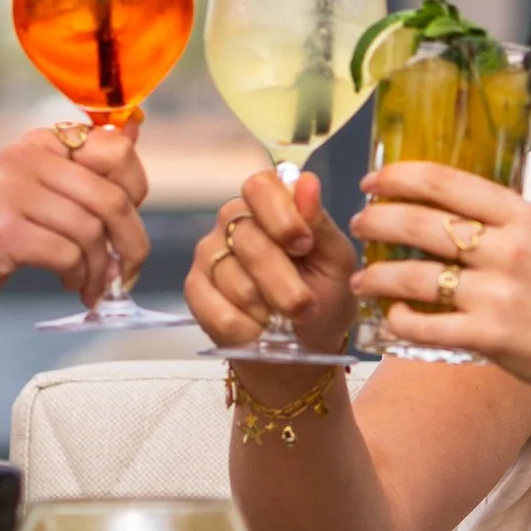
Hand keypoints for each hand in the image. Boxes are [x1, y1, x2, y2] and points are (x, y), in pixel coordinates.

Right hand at [0, 125, 149, 310]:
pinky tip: (69, 284)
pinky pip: (66, 254)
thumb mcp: (38, 191)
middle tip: (126, 273)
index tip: (128, 222)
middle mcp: (25, 158)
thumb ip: (83, 170)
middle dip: (130, 243)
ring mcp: (10, 192)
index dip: (136, 189)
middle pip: (111, 198)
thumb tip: (135, 133)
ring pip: (90, 231)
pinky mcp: (2, 231)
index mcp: (40, 143)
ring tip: (91, 286)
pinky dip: (77, 276)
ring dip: (100, 270)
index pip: (115, 148)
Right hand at [186, 171, 356, 358]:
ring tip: (284, 320)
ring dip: (267, 309)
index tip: (304, 246)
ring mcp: (209, 253)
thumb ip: (320, 223)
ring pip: (233, 279)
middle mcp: (233, 221)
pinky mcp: (195, 289)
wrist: (304, 348)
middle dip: (283, 282)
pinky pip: (217, 309)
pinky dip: (246, 329)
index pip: (261, 187)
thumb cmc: (324, 297)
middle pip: (248, 239)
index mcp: (270, 205)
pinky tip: (259, 331)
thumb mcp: (336, 262)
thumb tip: (307, 182)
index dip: (281, 216)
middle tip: (306, 307)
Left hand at [350, 161, 530, 404]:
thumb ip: (494, 219)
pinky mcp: (490, 336)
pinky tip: (391, 316)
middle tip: (359, 226)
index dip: (400, 177)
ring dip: (376, 276)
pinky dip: (400, 320)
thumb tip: (436, 202)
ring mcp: (498, 293)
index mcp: (520, 215)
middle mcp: (507, 248)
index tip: (372, 181)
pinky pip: (426, 325)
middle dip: (377, 222)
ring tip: (361, 280)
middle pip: (420, 224)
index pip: (446, 182)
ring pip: (414, 276)